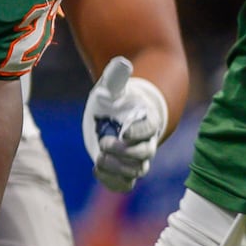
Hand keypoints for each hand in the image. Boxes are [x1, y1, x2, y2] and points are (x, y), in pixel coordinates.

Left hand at [82, 57, 168, 191]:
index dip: (138, 133)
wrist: (117, 116)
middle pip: (143, 155)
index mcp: (146, 121)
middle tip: (103, 143)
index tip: (123, 132)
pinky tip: (97, 170)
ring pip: (135, 172)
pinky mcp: (122, 170)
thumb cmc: (117, 100)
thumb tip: (121, 61)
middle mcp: (144, 143)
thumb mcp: (113, 87)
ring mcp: (134, 159)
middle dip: (123, 152)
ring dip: (117, 169)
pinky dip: (112, 181)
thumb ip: (117, 77)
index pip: (148, 130)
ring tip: (99, 160)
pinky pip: (124, 184)